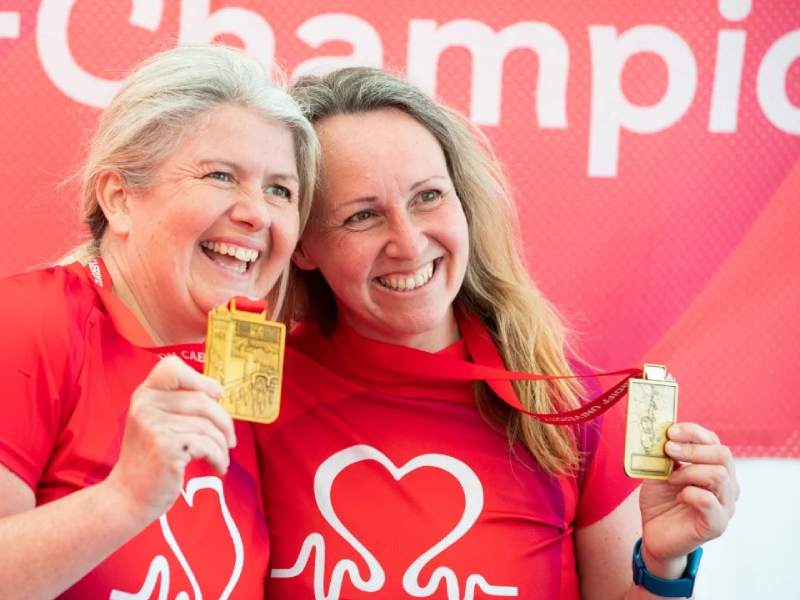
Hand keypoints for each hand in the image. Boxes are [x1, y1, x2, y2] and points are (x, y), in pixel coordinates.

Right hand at [103, 355, 236, 522]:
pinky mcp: (166, 447)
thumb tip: (218, 392)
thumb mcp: (156, 422)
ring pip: (208, 426)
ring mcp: (155, 426)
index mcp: (144, 395)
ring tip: (221, 457)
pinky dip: (219, 457)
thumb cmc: (151, 458)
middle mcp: (146, 406)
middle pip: (202, 400)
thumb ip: (179, 405)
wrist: (129, 496)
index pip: (171, 367)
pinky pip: (208, 445)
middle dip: (224, 421)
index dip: (199, 378)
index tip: (217, 393)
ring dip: (222, 445)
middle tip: (230, 440)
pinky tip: (217, 467)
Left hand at [638, 422, 739, 578]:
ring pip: (719, 476)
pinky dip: (689, 493)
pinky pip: (709, 502)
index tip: (670, 432)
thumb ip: (667, 454)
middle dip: (692, 448)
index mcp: (715, 468)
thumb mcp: (660, 471)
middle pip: (723, 455)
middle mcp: (727, 486)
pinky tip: (678, 496)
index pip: (714, 442)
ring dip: (689, 471)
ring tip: (671, 478)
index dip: (693, 432)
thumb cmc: (660, 500)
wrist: (654, 533)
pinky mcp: (717, 525)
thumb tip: (665, 433)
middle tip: (668, 449)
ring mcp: (725, 506)